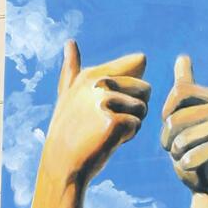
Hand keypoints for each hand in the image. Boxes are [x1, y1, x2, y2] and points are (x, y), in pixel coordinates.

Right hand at [37, 40, 149, 190]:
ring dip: (131, 123)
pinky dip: (127, 136)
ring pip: (143, 108)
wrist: (62, 165)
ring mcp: (105, 101)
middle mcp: (97, 83)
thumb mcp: (68, 96)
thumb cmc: (69, 131)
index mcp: (91, 74)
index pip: (138, 63)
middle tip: (105, 121)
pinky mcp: (113, 120)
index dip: (129, 89)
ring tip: (104, 131)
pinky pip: (137, 125)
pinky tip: (106, 141)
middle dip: (134, 107)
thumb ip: (72, 68)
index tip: (104, 104)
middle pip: (145, 88)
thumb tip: (70, 42)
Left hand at [160, 55, 207, 195]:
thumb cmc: (196, 140)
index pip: (179, 91)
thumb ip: (185, 85)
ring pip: (182, 139)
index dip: (166, 110)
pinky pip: (195, 155)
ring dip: (176, 153)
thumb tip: (183, 57)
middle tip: (175, 146)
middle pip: (175, 119)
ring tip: (185, 154)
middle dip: (167, 138)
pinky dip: (186, 163)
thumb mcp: (188, 111)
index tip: (168, 122)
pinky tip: (187, 164)